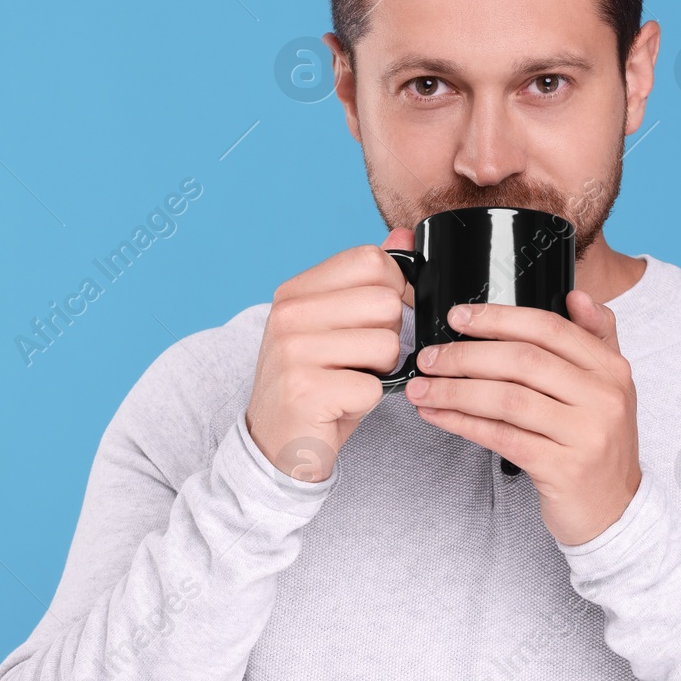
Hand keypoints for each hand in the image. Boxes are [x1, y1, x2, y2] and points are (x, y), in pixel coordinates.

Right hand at [245, 228, 414, 482]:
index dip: (395, 288)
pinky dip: (368, 401)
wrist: (276, 446)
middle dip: (388, 336)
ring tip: (348, 381)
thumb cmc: (316, 383)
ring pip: (386, 344)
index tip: (384, 317)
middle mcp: (288, 315)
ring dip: (381, 371)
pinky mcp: (305, 390)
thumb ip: (369, 279)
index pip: (369, 260)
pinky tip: (339, 405)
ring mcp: (293, 351)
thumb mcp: (338, 325)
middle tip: (358, 360)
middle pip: (385, 302)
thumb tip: (404, 234)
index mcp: (295, 291)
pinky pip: (374, 386)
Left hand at [403, 290, 641, 544]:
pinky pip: (501, 436)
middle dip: (466, 355)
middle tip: (429, 358)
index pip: (549, 329)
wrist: (616, 511)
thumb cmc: (598, 445)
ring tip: (422, 388)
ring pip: (506, 399)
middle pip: (522, 361)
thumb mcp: (607, 389)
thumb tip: (575, 295)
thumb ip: (594, 339)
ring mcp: (585, 434)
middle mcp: (603, 397)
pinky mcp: (562, 468)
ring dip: (455, 390)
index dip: (498, 319)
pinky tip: (438, 415)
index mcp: (612, 368)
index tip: (458, 318)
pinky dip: (463, 422)